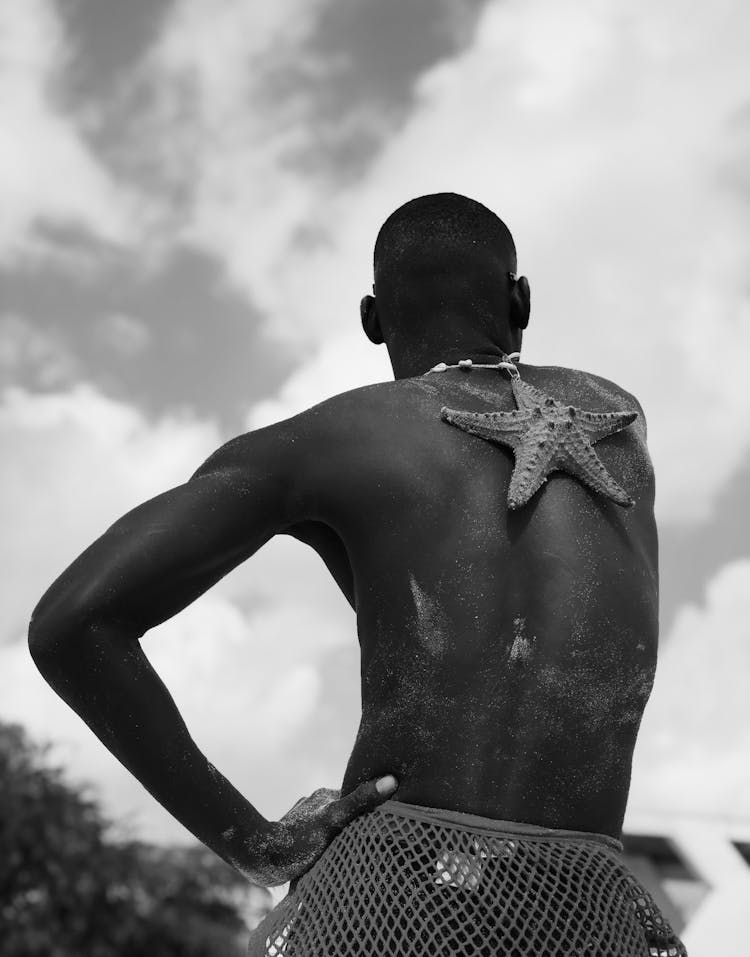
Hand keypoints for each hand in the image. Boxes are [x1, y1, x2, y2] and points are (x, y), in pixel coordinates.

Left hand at [248, 774, 398, 885]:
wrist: (263, 860)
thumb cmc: (300, 840)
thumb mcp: (334, 819)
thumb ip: (360, 801)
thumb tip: (391, 781)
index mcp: (326, 796)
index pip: (356, 800)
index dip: (371, 809)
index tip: (385, 824)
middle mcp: (315, 804)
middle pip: (344, 814)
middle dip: (355, 825)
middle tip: (370, 843)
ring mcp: (304, 820)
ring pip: (331, 828)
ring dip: (340, 838)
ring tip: (351, 855)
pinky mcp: (295, 838)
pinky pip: (318, 841)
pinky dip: (326, 848)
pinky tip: (330, 861)